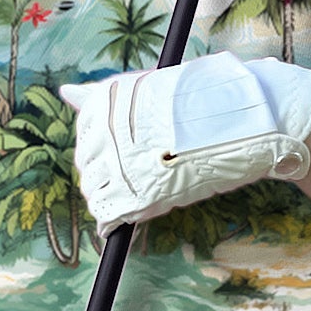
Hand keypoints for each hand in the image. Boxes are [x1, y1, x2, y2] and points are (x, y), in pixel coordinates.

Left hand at [62, 53, 310, 234]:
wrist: (246, 119)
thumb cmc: (202, 102)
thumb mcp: (148, 90)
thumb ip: (104, 97)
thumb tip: (64, 92)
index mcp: (109, 100)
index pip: (86, 134)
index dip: (102, 150)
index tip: (122, 153)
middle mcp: (109, 128)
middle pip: (87, 164)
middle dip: (104, 174)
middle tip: (135, 176)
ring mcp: (124, 162)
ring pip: (95, 191)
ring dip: (110, 197)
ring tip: (137, 194)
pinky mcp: (141, 193)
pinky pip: (110, 214)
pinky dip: (113, 221)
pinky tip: (124, 220)